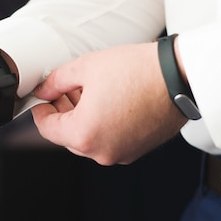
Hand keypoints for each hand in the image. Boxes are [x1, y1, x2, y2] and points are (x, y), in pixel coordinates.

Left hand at [31, 42, 186, 164]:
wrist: (179, 77)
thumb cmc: (137, 71)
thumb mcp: (86, 67)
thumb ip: (56, 81)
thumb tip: (44, 90)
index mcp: (84, 135)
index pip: (47, 128)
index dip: (41, 109)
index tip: (43, 96)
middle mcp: (102, 152)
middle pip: (68, 135)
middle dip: (64, 111)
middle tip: (66, 88)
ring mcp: (122, 153)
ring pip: (90, 138)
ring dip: (84, 117)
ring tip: (91, 90)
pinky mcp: (138, 149)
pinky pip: (111, 139)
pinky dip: (104, 124)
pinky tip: (110, 100)